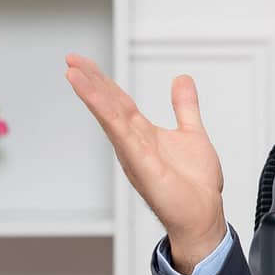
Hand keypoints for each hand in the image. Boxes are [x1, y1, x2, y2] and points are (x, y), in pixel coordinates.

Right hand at [64, 54, 226, 271]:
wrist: (204, 216)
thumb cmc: (195, 185)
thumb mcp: (192, 133)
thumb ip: (184, 107)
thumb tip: (182, 79)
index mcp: (143, 135)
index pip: (118, 102)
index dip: (102, 81)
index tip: (84, 63)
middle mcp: (133, 143)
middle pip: (108, 105)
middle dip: (90, 81)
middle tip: (71, 58)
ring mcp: (133, 154)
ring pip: (108, 117)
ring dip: (91, 93)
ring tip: (73, 72)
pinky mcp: (141, 164)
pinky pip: (120, 134)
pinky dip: (106, 113)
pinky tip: (94, 97)